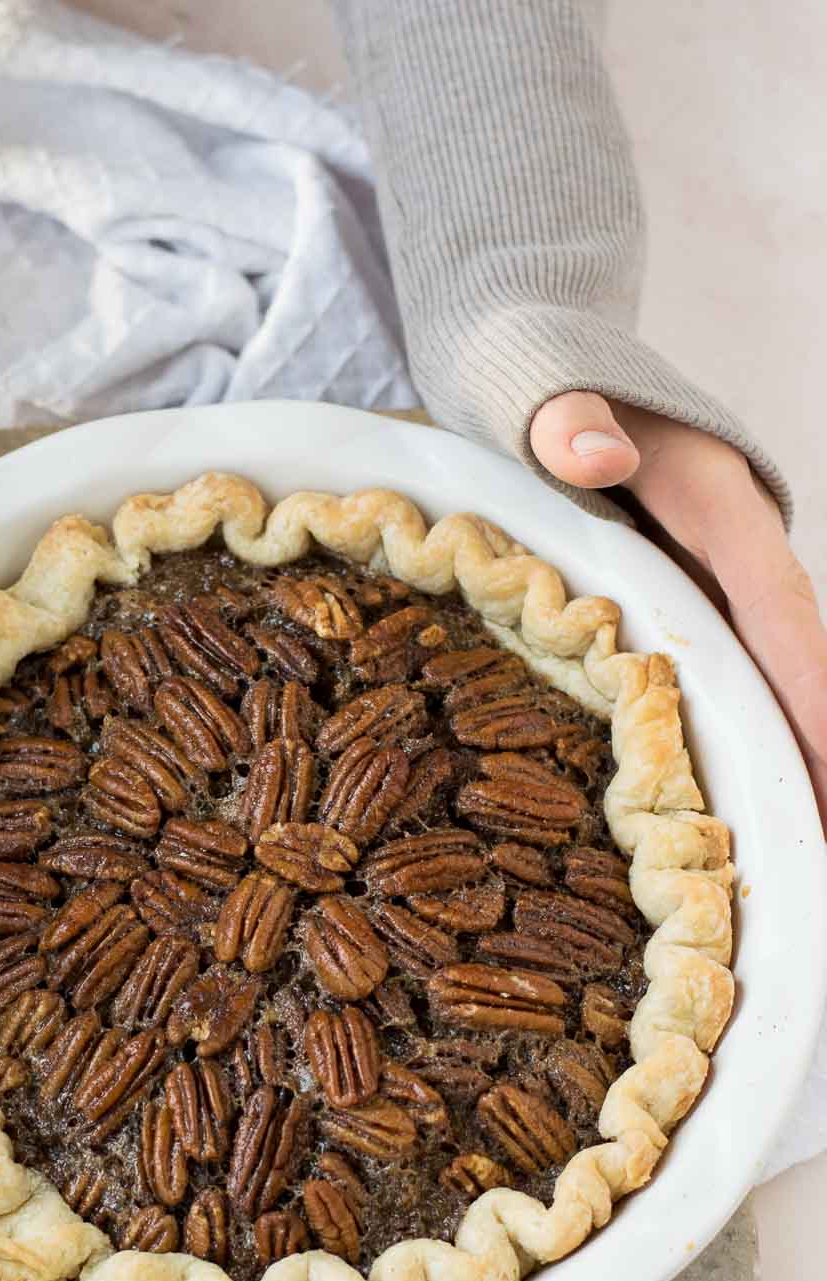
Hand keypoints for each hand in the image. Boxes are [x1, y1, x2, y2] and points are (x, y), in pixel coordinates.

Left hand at [531, 392, 826, 822]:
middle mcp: (734, 551)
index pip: (777, 605)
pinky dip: (739, 738)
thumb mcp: (549, 393)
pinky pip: (724, 678)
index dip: (808, 683)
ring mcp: (714, 581)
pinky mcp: (687, 603)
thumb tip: (595, 454)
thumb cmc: (546, 384)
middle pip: (791, 661)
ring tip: (799, 850)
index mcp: (717, 505)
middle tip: (820, 846)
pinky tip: (739, 805)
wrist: (542, 370)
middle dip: (814, 750)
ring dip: (787, 757)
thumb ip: (569, 422)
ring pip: (764, 678)